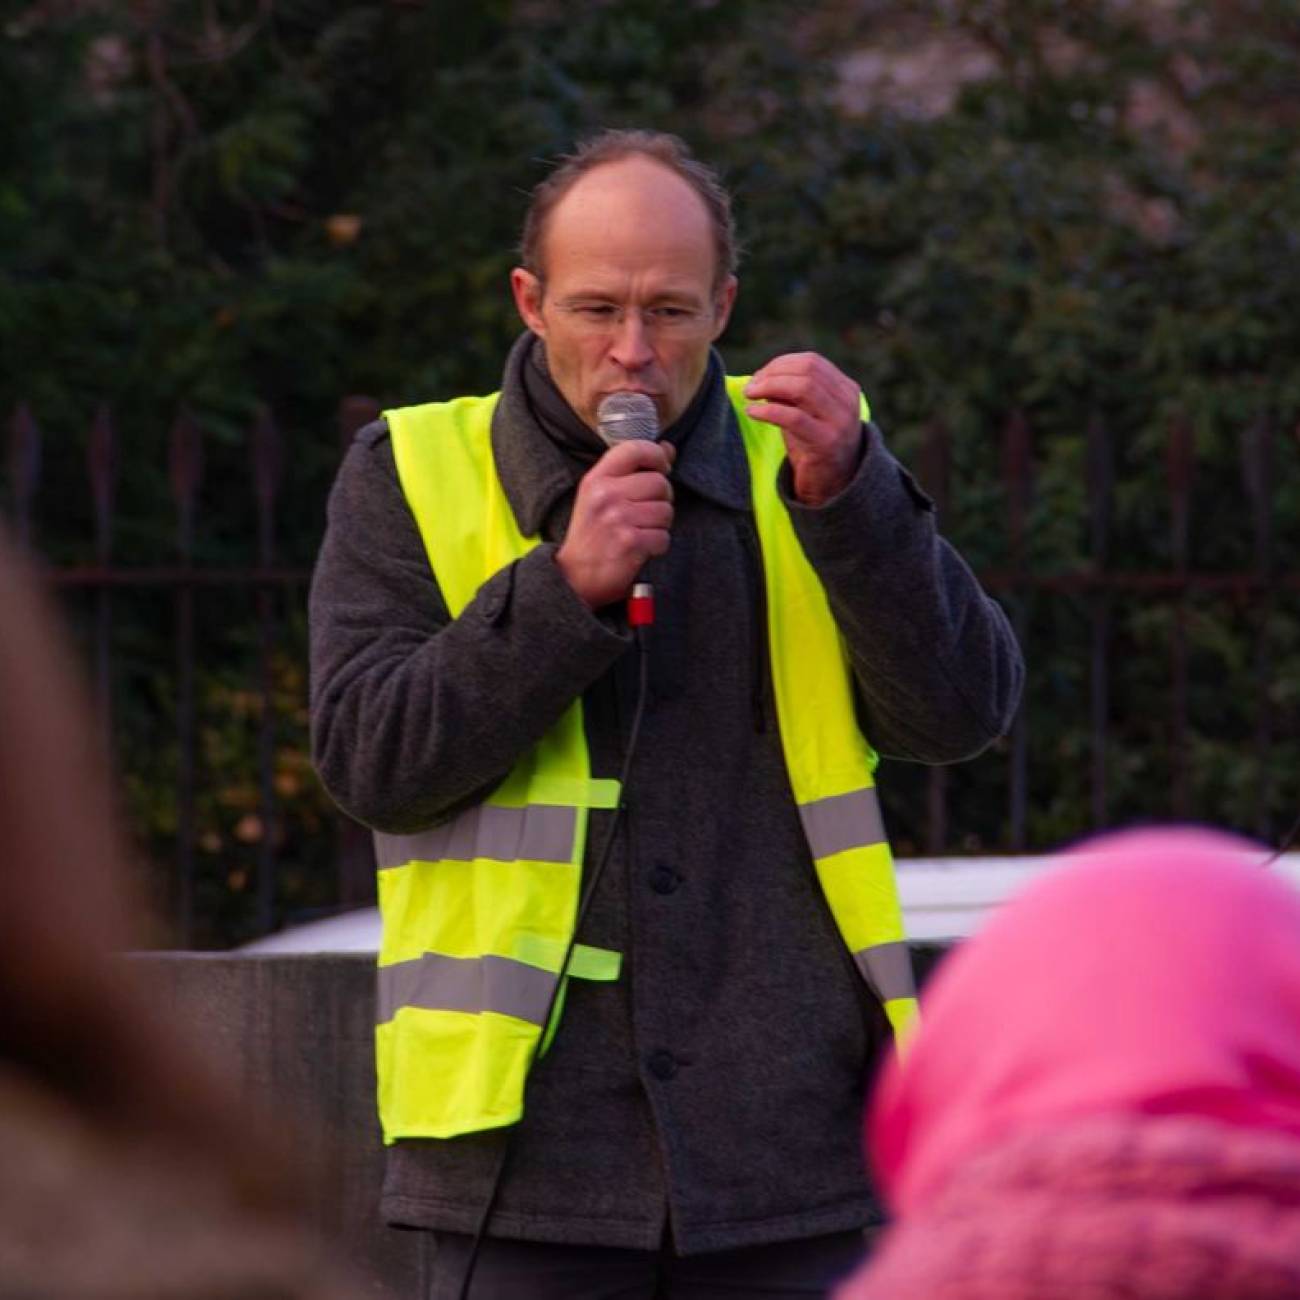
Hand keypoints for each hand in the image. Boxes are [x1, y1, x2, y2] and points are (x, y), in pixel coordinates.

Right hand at [556, 440, 675, 608]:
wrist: (574, 578)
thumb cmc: (591, 536)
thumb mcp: (601, 496)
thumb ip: (633, 471)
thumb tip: (668, 448)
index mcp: (597, 479)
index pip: (635, 449)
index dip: (657, 455)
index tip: (662, 467)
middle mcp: (606, 495)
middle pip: (659, 483)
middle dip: (661, 500)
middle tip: (645, 513)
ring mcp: (618, 519)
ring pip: (666, 511)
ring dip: (660, 526)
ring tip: (640, 532)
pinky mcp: (631, 543)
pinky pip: (664, 537)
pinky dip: (657, 546)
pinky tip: (640, 549)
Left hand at [743, 353, 863, 505]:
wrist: (832, 485)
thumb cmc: (813, 446)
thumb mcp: (805, 413)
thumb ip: (790, 393)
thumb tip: (761, 377)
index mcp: (846, 389)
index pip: (812, 362)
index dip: (781, 364)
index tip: (759, 376)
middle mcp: (848, 402)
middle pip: (808, 370)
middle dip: (773, 373)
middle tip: (751, 387)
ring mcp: (840, 421)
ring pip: (803, 388)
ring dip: (770, 387)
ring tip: (750, 395)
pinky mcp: (826, 442)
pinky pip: (794, 417)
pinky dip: (769, 410)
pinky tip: (752, 412)